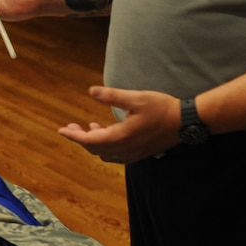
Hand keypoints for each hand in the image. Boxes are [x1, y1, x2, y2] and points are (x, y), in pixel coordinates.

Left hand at [58, 86, 181, 163]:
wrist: (185, 122)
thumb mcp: (136, 97)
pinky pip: (116, 154)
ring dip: (94, 142)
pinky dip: (107, 145)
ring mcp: (133, 154)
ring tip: (91, 126)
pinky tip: (109, 132)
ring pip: (105, 153)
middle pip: (95, 149)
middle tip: (71, 126)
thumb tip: (91, 91)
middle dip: (81, 138)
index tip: (60, 130)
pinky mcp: (140, 153)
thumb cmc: (162, 107)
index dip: (73, 136)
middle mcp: (124, 149)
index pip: (89, 140)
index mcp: (120, 136)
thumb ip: (111, 96)